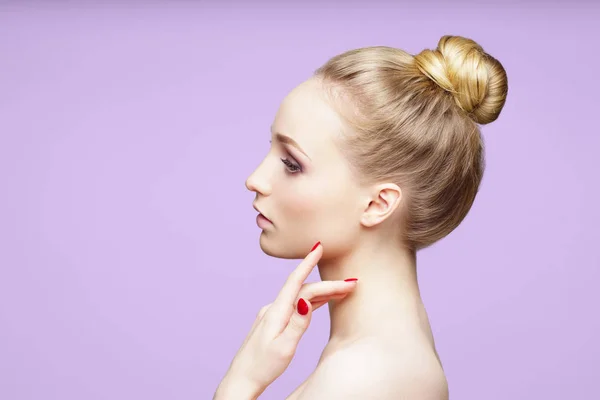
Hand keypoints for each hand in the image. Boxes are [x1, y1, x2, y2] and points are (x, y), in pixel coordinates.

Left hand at [214, 242, 357, 398]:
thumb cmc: (262, 367)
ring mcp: (272, 315)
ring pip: (301, 297)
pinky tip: (322, 301)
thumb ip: (297, 324)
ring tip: (344, 291)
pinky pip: (296, 305)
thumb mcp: (284, 347)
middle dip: (328, 285)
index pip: (295, 281)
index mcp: (276, 312)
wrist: (241, 380)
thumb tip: (307, 300)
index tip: (318, 246)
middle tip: (352, 284)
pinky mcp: (273, 322)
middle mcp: (273, 309)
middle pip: (304, 290)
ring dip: (322, 293)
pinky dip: (312, 301)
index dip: (308, 263)